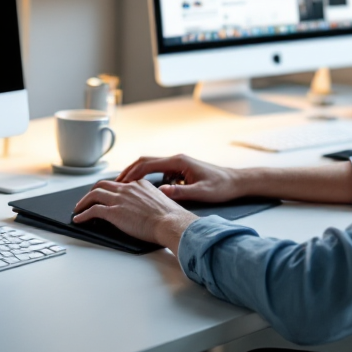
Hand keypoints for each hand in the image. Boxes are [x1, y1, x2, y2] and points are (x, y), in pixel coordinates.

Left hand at [72, 179, 197, 252]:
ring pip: (94, 194)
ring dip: (83, 202)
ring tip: (78, 208)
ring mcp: (119, 199)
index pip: (119, 183)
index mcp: (139, 184)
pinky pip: (93, 211)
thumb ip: (149, 199)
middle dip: (92, 191)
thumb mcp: (160, 200)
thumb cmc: (170, 217)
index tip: (105, 193)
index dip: (109, 188)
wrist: (171, 223)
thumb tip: (145, 208)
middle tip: (87, 199)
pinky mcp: (114, 212)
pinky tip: (79, 219)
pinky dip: (83, 214)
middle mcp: (127, 188)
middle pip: (102, 185)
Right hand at [117, 154, 245, 203]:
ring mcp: (177, 164)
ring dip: (136, 174)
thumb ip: (181, 192)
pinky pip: (158, 171)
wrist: (236, 182)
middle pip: (145, 161)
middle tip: (115, 184)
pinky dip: (146, 178)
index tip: (120, 183)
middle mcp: (176, 159)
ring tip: (123, 187)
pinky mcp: (180, 170)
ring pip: (150, 165)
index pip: (148, 163)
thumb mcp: (201, 192)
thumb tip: (162, 192)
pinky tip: (142, 189)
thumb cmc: (221, 187)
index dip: (132, 173)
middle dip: (128, 171)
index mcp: (179, 161)